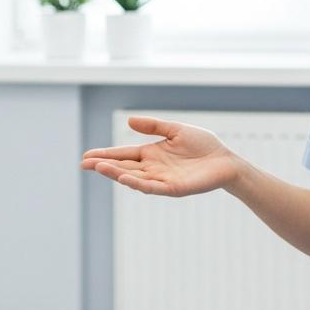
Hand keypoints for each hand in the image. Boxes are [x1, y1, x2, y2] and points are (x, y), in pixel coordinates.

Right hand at [81, 115, 241, 196]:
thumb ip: (153, 126)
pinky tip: (123, 177)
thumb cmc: (202, 146)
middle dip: (103, 165)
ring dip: (115, 173)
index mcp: (151, 154)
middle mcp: (152, 168)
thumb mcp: (175, 130)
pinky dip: (136, 183)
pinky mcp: (173, 188)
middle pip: (122, 166)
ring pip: (133, 177)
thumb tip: (128, 121)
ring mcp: (161, 180)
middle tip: (83, 163)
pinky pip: (151, 187)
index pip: (123, 154)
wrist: (225, 161)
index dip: (105, 154)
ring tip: (98, 167)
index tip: (86, 155)